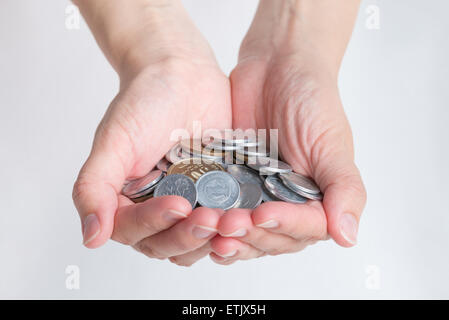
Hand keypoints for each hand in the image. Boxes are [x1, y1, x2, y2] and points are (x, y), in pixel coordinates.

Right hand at [73, 1, 230, 264]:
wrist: (182, 73)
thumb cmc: (144, 101)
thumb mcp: (114, 141)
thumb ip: (95, 187)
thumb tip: (90, 237)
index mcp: (125, 202)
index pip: (135, 232)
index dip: (155, 225)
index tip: (177, 205)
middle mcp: (155, 209)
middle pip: (169, 245)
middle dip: (189, 236)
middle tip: (209, 218)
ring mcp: (189, 204)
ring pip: (198, 240)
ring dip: (214, 237)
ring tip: (231, 219)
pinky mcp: (217, 195)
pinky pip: (225, 219)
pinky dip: (234, 223)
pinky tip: (247, 215)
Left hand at [208, 0, 365, 264]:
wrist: (276, 66)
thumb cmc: (312, 100)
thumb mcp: (332, 143)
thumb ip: (344, 189)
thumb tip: (349, 238)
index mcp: (320, 200)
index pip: (305, 229)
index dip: (285, 227)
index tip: (263, 215)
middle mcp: (289, 204)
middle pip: (272, 239)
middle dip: (252, 235)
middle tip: (229, 223)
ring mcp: (258, 196)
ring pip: (245, 234)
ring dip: (230, 236)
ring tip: (211, 227)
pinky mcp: (232, 185)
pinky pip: (221, 211)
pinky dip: (211, 222)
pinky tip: (197, 221)